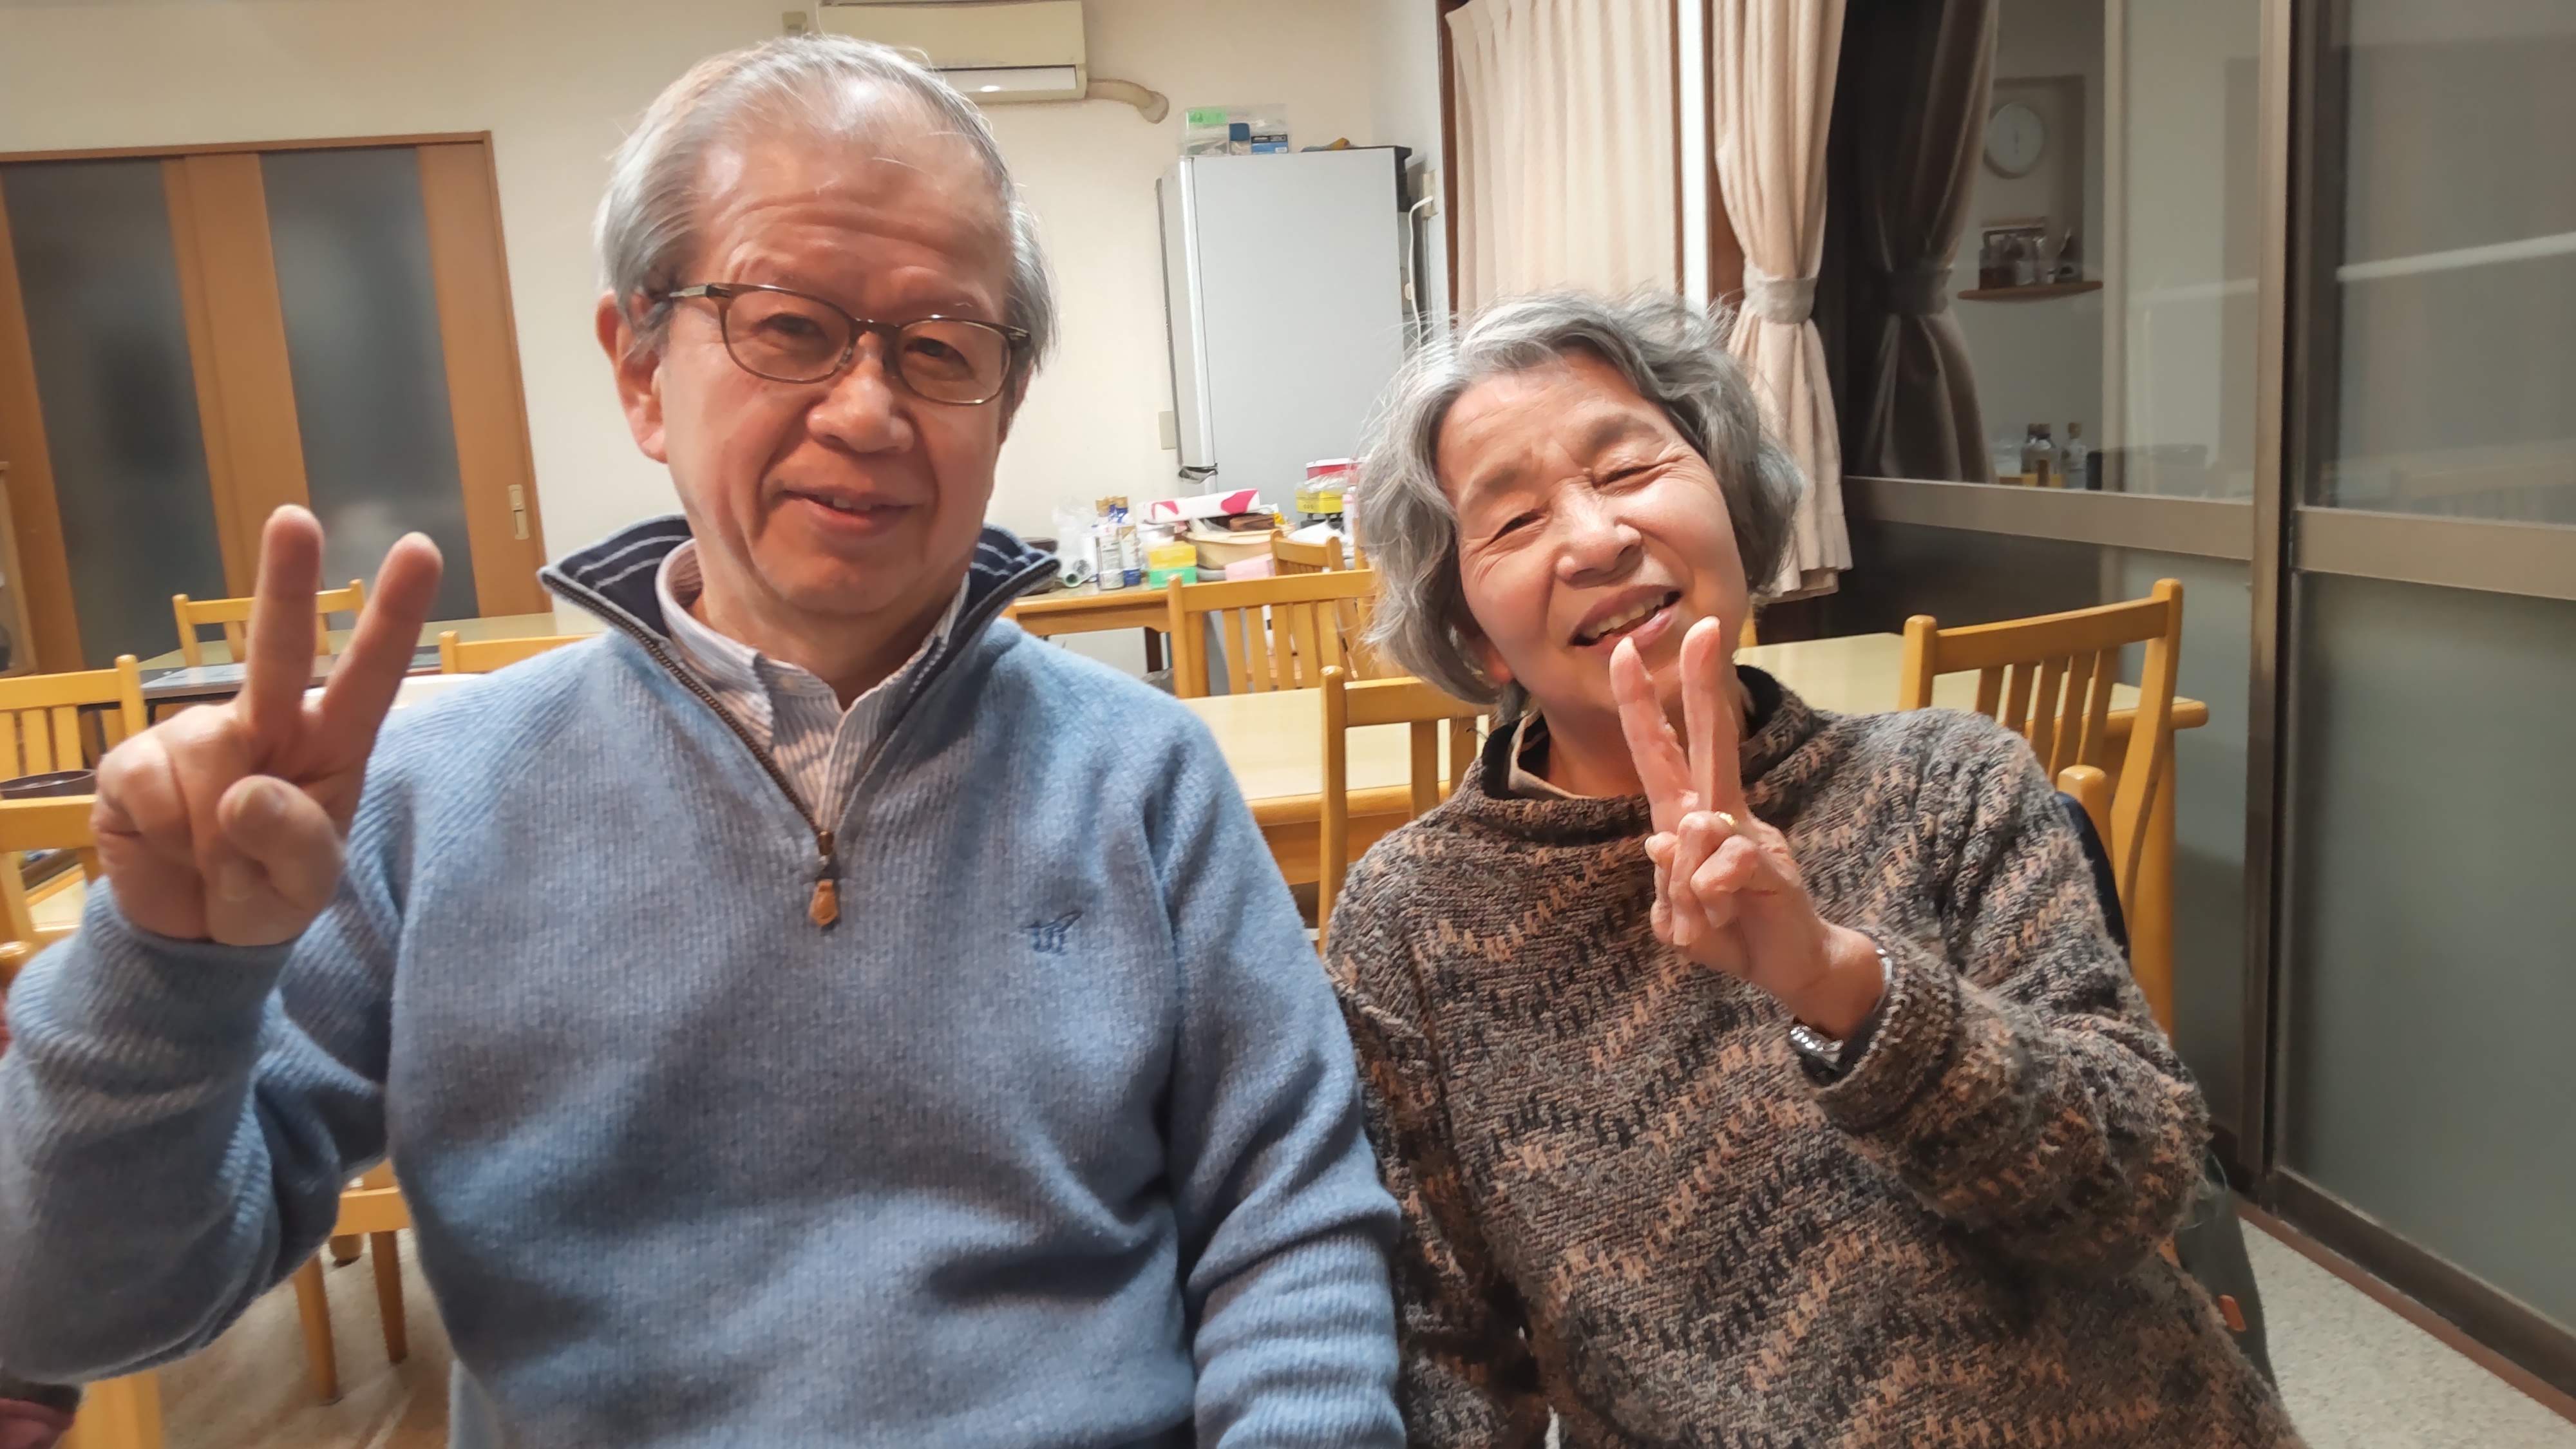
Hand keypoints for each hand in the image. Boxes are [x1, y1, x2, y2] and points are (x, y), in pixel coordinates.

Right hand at [94, 506, 442, 945]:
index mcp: (330, 742)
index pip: (370, 674)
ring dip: (211, 829)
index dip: (393, 614)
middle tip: (295, 518)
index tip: (418, 549)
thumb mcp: (304, 886)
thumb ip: (293, 844)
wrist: (196, 933)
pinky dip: (166, 834)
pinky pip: (152, 788)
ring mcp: (195, 734)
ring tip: (216, 857)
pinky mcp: (132, 762)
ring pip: (205, 753)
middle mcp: (265, 721)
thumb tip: (246, 791)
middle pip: (280, 648)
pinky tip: (171, 845)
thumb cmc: (268, 893)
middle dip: (286, 581)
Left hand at [1611, 620, 1882, 1035]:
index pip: (1661, 753)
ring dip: (1688, 886)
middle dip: (1703, 685)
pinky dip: (1712, 902)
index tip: (1623, 653)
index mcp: (1691, 817)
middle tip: (1704, 627)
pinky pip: (1725, 869)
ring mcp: (1750, 834)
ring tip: (1706, 919)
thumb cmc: (1729, 929)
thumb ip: (1669, 880)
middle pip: (1709, 741)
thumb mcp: (1678, 913)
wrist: (1789, 967)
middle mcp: (1722, 813)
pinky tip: (1725, 917)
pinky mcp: (1771, 864)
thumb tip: (1666, 841)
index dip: (1641, 707)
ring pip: (1699, 827)